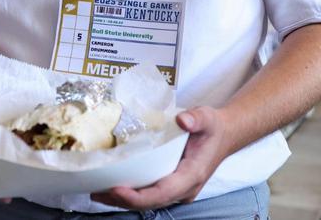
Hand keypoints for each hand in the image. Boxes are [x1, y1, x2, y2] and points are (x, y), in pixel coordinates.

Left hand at [91, 106, 233, 210]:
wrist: (223, 135)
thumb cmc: (213, 128)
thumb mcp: (207, 118)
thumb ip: (196, 118)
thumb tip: (182, 120)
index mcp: (192, 175)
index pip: (162, 193)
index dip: (138, 196)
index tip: (116, 189)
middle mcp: (184, 189)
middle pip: (150, 202)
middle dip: (123, 200)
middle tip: (97, 191)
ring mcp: (178, 190)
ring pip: (148, 202)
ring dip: (123, 200)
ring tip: (97, 192)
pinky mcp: (171, 186)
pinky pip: (149, 195)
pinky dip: (130, 194)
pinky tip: (112, 187)